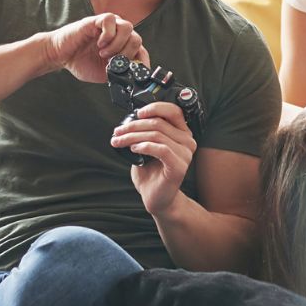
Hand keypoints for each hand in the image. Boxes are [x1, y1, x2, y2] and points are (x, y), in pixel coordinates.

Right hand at [44, 13, 147, 83]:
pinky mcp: (97, 20)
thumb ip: (120, 72)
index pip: (142, 52)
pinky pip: (111, 20)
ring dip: (117, 44)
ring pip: (128, 28)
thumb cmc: (81, 62)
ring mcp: (110, 26)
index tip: (135, 74)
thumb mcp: (105, 73)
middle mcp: (119, 34)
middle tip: (111, 62)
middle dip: (126, 55)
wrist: (61, 56)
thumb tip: (135, 76)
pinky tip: (99, 44)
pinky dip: (108, 35)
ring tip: (104, 54)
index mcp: (123, 47)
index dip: (141, 62)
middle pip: (137, 40)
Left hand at [111, 101, 196, 215]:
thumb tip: (131, 120)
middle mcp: (187, 141)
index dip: (155, 108)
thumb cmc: (151, 172)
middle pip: (159, 123)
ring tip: (120, 141)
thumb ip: (146, 132)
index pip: (174, 111)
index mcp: (182, 133)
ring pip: (157, 135)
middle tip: (118, 132)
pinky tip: (133, 149)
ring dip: (133, 136)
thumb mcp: (147, 146)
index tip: (137, 113)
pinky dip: (144, 146)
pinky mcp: (179, 166)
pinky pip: (161, 149)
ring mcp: (185, 154)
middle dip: (134, 126)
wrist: (155, 197)